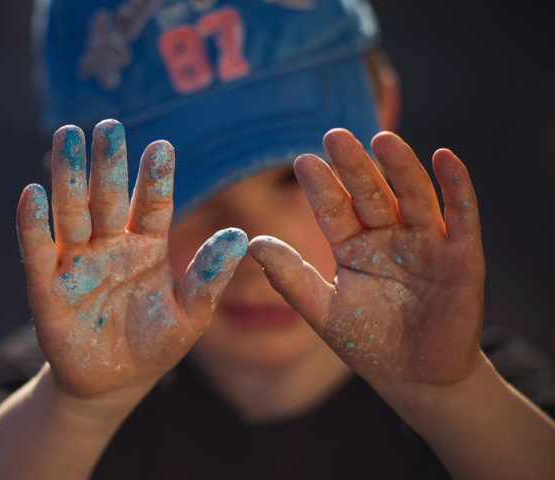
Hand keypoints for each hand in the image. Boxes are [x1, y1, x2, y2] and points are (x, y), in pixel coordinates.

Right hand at [16, 121, 247, 398]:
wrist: (114, 383)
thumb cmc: (156, 344)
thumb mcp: (190, 315)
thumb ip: (208, 277)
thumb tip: (240, 237)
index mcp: (146, 245)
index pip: (151, 204)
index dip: (155, 177)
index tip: (163, 146)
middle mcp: (110, 244)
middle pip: (107, 197)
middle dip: (107, 163)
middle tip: (107, 126)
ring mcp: (76, 262)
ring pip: (71, 213)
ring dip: (68, 177)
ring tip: (67, 137)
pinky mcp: (46, 287)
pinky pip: (37, 251)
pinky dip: (33, 225)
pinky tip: (32, 194)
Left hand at [250, 129, 484, 391]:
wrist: (415, 377)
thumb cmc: (367, 343)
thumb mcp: (325, 312)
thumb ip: (291, 278)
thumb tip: (252, 242)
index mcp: (353, 247)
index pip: (334, 210)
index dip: (321, 187)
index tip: (302, 162)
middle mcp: (388, 237)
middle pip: (371, 194)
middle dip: (354, 166)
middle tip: (335, 135)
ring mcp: (425, 243)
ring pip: (413, 196)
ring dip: (400, 168)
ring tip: (382, 140)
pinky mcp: (462, 256)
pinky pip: (461, 216)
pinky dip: (456, 188)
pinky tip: (443, 158)